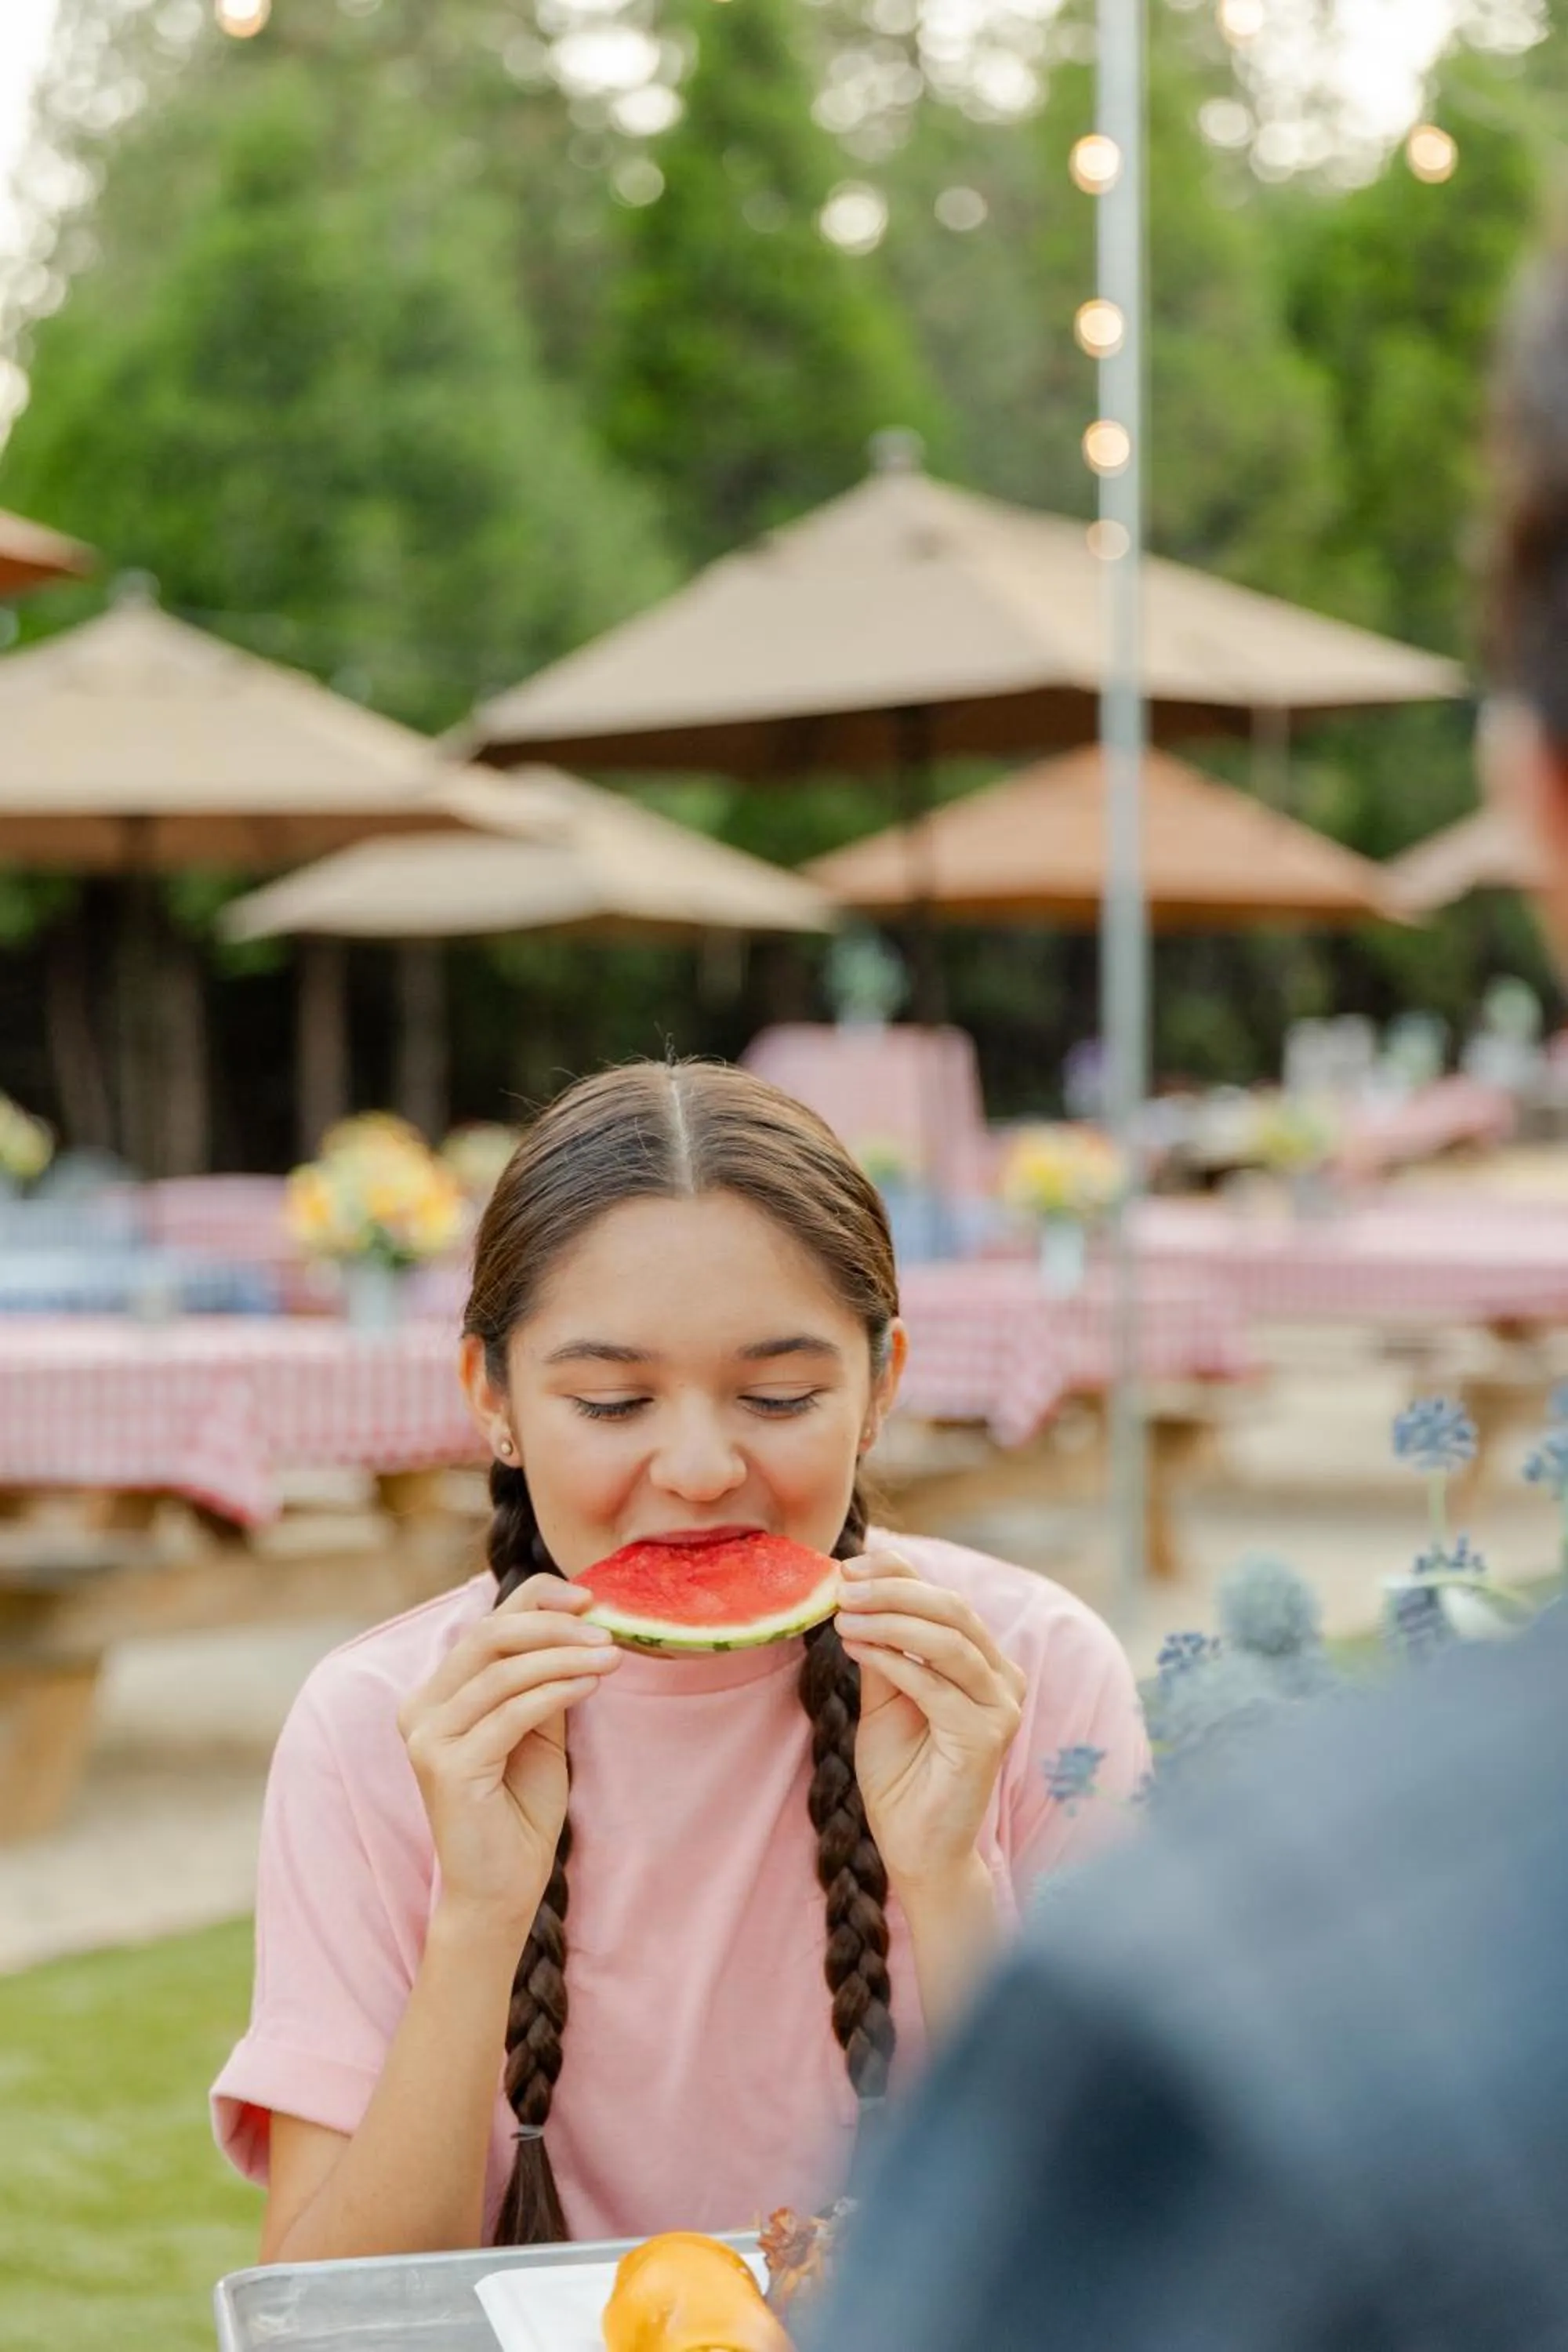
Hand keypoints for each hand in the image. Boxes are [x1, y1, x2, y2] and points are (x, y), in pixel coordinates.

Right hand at [398, 1575, 618, 1935]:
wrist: (502, 1887)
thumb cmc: (521, 1807)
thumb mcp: (537, 1727)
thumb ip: (543, 1677)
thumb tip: (579, 1618)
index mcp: (437, 1693)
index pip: (485, 1624)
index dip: (536, 1599)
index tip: (588, 1597)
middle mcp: (421, 1708)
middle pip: (488, 1636)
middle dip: (553, 1625)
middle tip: (604, 1630)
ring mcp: (428, 1737)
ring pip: (501, 1671)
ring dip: (563, 1656)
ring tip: (610, 1658)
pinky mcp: (446, 1767)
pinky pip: (510, 1713)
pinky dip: (555, 1692)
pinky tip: (589, 1686)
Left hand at [835, 1553, 1024, 1893]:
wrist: (917, 1849)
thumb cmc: (902, 1776)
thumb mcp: (884, 1700)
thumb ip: (881, 1651)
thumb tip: (852, 1594)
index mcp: (983, 1663)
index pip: (946, 1598)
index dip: (900, 1572)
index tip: (849, 1565)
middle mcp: (1003, 1679)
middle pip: (952, 1609)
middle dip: (892, 1590)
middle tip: (843, 1587)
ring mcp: (1002, 1708)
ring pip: (948, 1640)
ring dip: (890, 1619)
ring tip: (843, 1616)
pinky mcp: (987, 1737)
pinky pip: (936, 1686)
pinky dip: (893, 1660)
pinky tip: (856, 1650)